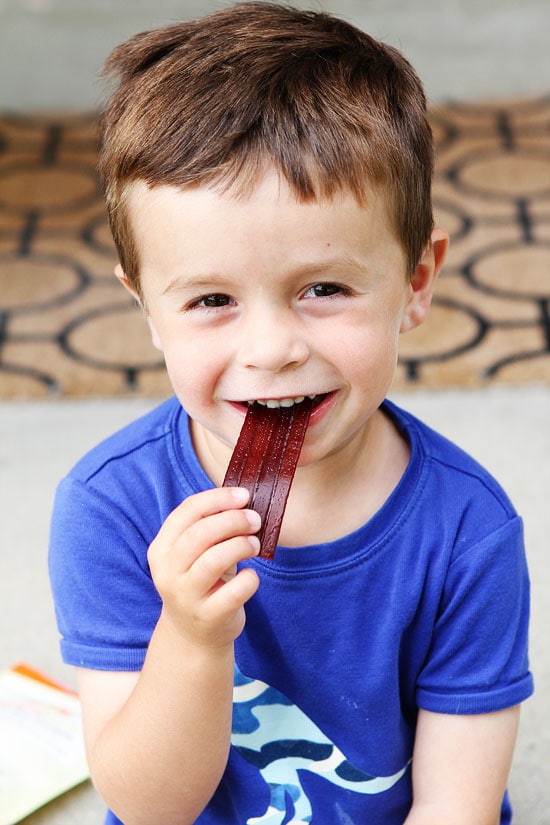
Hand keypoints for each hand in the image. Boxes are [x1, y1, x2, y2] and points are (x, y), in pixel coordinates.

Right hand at [147, 487, 260, 648]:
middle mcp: (167, 572)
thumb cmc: (201, 581)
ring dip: (240, 545)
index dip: (218, 498)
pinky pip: (234, 592)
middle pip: (200, 534)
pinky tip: (251, 576)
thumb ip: (209, 527)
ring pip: (213, 560)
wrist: (193, 635)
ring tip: (254, 544)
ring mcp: (185, 597)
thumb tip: (243, 501)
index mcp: (161, 549)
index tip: (243, 495)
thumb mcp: (194, 554)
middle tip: (255, 520)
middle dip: (233, 520)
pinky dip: (249, 579)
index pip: (187, 511)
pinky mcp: (208, 617)